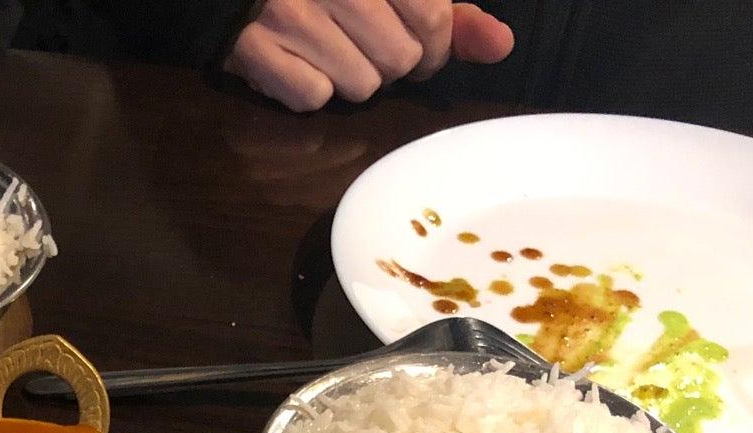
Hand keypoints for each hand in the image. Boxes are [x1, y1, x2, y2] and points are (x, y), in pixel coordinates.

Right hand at [224, 0, 514, 112]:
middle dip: (390, 64)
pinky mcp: (252, 49)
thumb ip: (449, 14)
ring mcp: (288, 14)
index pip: (431, 18)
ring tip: (332, 53)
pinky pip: (312, 98)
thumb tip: (500, 46)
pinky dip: (309, 89)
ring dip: (351, 78)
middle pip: (398, 60)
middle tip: (368, 49)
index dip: (433, 46)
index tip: (418, 47)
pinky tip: (299, 62)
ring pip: (359, 85)